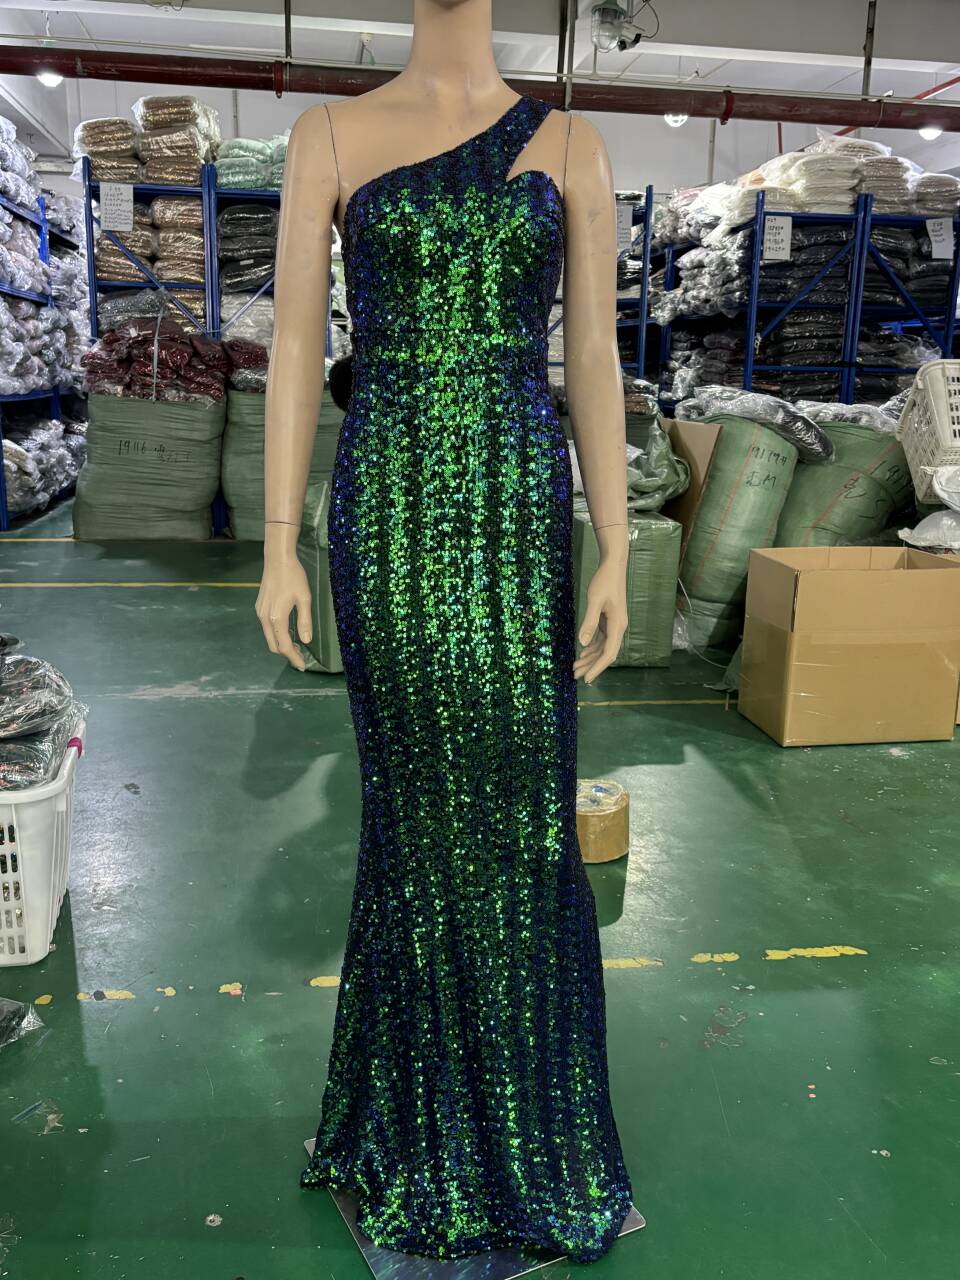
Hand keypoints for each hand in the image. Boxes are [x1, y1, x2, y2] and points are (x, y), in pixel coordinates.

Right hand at [256, 534, 312, 671]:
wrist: (277, 559)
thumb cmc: (294, 577)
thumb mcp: (304, 598)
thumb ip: (305, 621)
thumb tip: (306, 641)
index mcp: (277, 618)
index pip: (284, 646)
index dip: (294, 658)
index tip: (302, 666)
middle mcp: (265, 618)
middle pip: (273, 645)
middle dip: (287, 653)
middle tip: (302, 655)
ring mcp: (260, 612)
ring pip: (269, 637)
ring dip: (282, 644)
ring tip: (297, 645)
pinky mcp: (259, 607)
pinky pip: (267, 628)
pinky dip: (277, 634)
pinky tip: (288, 630)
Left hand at [573, 560, 627, 684]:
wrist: (613, 566)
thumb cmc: (604, 581)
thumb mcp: (594, 601)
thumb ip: (589, 622)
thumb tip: (582, 643)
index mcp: (617, 625)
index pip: (609, 653)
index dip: (598, 667)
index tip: (586, 678)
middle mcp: (618, 628)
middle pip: (605, 654)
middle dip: (591, 666)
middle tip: (575, 676)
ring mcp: (613, 625)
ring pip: (602, 648)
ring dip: (590, 658)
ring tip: (575, 667)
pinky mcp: (608, 620)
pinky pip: (601, 639)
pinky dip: (591, 647)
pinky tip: (582, 653)